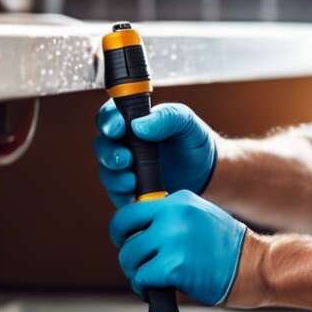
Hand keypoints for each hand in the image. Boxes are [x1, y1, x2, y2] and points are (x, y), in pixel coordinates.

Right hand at [94, 100, 217, 205]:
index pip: (110, 116)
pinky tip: (136, 196)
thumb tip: (138, 125)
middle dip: (109, 153)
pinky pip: (118, 195)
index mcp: (132, 121)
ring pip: (107, 172)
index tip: (119, 127)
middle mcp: (124, 145)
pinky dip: (123, 196)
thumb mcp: (186, 122)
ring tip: (133, 181)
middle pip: (103, 145)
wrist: (208, 175)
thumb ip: (166, 117)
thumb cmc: (193, 142)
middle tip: (126, 159)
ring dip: (115, 177)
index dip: (109, 120)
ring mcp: (125, 170)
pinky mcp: (129, 193)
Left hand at [108, 190, 246, 304]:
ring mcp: (173, 240)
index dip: (123, 229)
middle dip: (127, 252)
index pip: (132, 210)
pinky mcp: (174, 266)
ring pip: (129, 257)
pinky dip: (143, 288)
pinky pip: (141, 277)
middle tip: (137, 264)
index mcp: (179, 201)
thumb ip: (172, 218)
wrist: (254, 266)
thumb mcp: (200, 216)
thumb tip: (140, 231)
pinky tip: (154, 290)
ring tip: (150, 279)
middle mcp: (174, 215)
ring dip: (135, 272)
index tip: (127, 241)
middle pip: (123, 231)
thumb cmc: (229, 249)